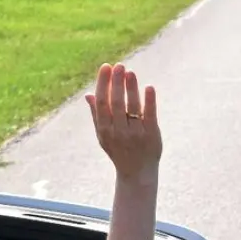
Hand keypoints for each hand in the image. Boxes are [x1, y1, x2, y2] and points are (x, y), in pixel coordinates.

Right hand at [85, 63, 161, 181]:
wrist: (136, 173)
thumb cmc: (118, 151)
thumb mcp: (103, 135)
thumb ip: (97, 115)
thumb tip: (88, 94)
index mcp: (104, 130)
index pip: (102, 103)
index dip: (103, 84)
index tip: (106, 67)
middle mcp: (118, 132)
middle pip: (116, 103)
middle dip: (116, 83)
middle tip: (119, 65)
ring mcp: (135, 134)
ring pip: (133, 107)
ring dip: (131, 88)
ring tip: (131, 72)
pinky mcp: (151, 135)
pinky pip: (150, 115)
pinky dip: (149, 101)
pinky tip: (148, 87)